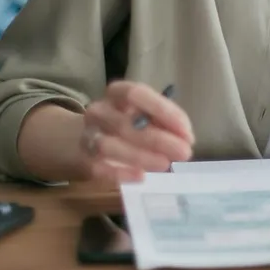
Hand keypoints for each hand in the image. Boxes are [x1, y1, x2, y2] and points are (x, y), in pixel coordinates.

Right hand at [78, 81, 193, 182]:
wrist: (82, 137)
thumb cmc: (126, 122)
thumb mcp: (144, 113)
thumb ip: (163, 121)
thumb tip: (185, 138)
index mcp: (117, 93)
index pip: (136, 94)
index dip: (162, 110)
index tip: (186, 131)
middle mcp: (99, 111)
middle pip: (126, 124)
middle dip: (158, 139)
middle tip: (184, 153)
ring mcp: (88, 135)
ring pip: (108, 146)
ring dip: (140, 156)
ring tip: (165, 164)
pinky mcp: (83, 160)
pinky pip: (99, 167)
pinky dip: (120, 173)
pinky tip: (141, 176)